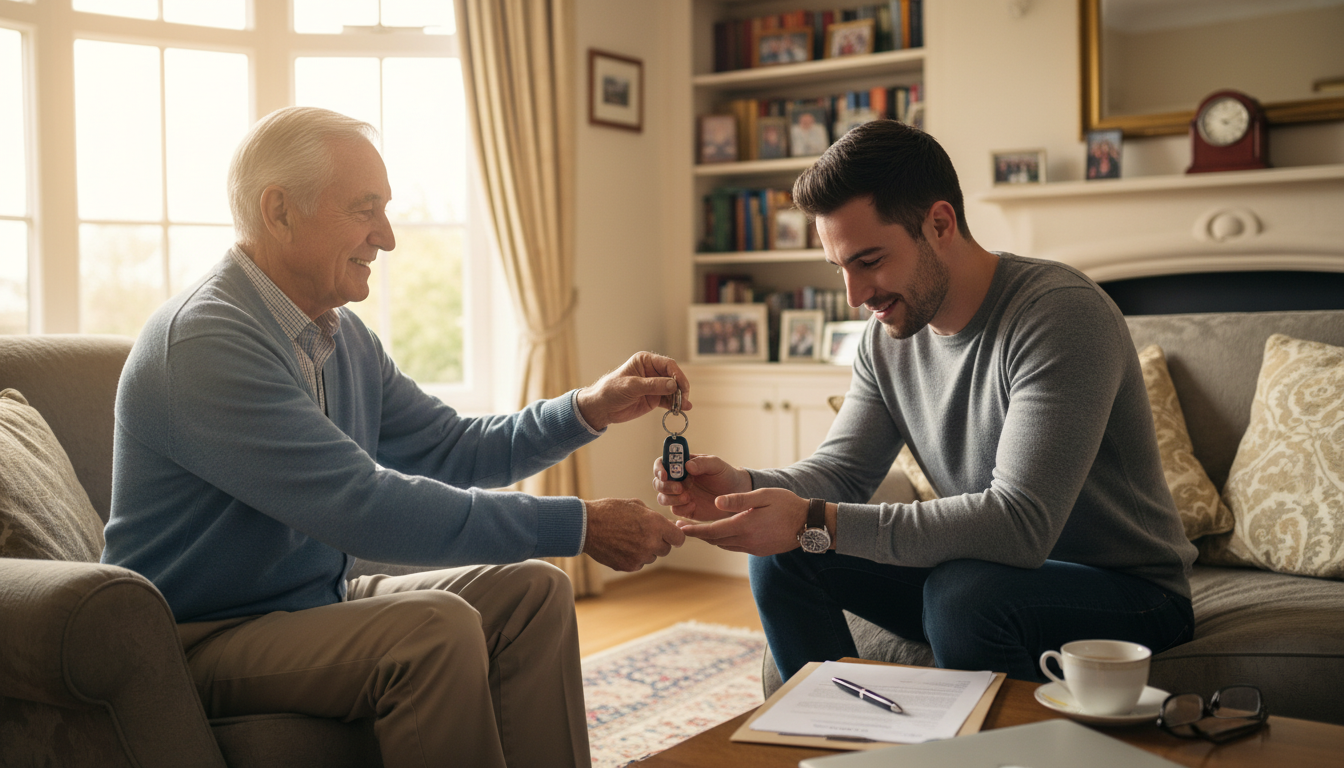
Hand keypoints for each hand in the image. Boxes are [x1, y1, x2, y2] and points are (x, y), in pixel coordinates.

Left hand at [576, 352, 690, 431]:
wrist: (602, 407)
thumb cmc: (611, 390)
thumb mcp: (631, 386)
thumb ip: (653, 385)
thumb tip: (673, 385)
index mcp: (645, 361)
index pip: (668, 364)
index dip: (677, 374)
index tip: (681, 386)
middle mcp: (652, 372)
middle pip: (674, 377)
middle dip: (680, 387)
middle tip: (683, 398)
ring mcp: (655, 386)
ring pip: (673, 390)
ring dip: (680, 398)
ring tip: (684, 406)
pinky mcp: (654, 398)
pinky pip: (669, 400)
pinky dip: (676, 404)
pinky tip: (682, 409)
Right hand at [583, 497, 685, 571]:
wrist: (586, 526)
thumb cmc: (610, 511)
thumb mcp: (635, 505)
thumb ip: (654, 517)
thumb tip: (667, 526)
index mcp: (655, 524)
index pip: (679, 538)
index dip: (675, 536)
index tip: (670, 535)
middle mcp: (651, 542)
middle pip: (666, 549)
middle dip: (659, 542)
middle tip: (644, 534)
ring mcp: (640, 556)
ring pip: (651, 557)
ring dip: (645, 550)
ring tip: (628, 538)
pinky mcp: (629, 566)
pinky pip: (639, 564)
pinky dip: (633, 557)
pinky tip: (621, 546)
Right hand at [651, 454, 751, 520]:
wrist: (737, 494)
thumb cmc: (725, 475)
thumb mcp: (716, 465)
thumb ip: (702, 463)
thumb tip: (686, 465)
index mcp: (682, 466)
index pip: (662, 464)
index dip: (659, 468)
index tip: (665, 474)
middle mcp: (677, 480)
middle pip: (658, 483)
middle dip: (665, 486)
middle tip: (680, 488)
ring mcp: (680, 495)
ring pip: (662, 498)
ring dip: (671, 498)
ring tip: (688, 498)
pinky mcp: (686, 509)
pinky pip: (675, 510)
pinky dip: (681, 508)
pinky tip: (694, 505)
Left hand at [675, 488, 807, 555]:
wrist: (809, 524)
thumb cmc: (787, 505)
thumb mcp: (763, 496)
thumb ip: (739, 500)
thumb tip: (716, 502)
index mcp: (745, 526)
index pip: (712, 531)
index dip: (694, 530)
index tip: (680, 528)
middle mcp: (747, 541)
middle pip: (715, 540)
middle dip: (698, 535)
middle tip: (682, 528)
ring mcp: (753, 548)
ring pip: (724, 545)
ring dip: (710, 538)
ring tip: (698, 530)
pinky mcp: (759, 550)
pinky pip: (735, 547)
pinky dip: (723, 541)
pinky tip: (720, 533)